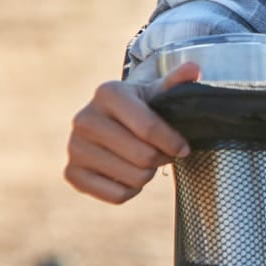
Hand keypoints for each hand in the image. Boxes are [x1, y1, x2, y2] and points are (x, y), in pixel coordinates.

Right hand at [64, 62, 200, 203]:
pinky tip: (128, 173)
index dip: (174, 142)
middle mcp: (84, 118)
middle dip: (162, 158)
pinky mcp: (71, 173)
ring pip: (134, 178)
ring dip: (148, 175)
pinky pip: (117, 196)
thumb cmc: (141, 108)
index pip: (150, 128)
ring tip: (144, 160)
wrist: (110, 124)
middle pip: (144, 157)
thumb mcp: (157, 92)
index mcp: (108, 93)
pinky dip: (132, 190)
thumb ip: (176, 82)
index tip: (183, 147)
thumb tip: (194, 68)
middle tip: (163, 153)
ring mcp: (74, 147)